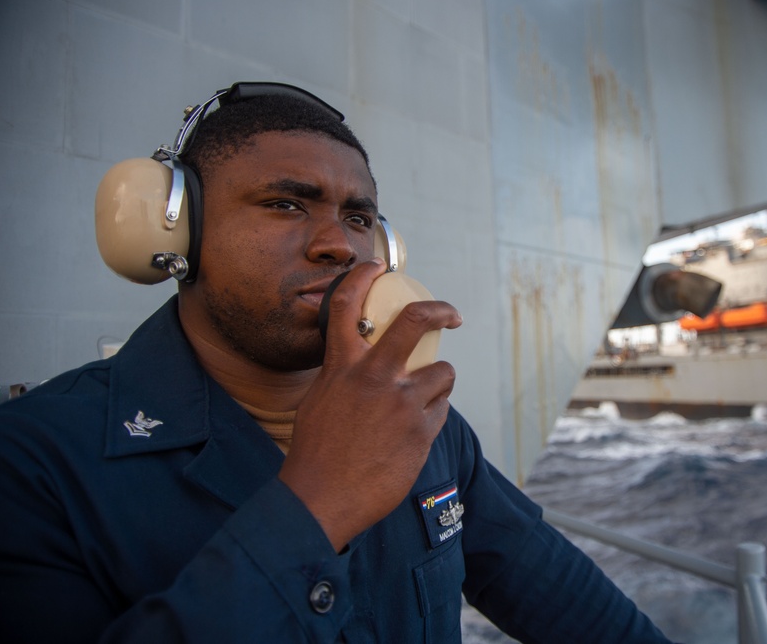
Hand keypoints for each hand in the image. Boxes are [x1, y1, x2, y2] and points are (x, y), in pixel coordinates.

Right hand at [278, 259, 461, 551]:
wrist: (321, 499)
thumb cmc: (315, 454)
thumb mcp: (320, 401)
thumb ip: (344, 377)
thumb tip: (361, 364)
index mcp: (342, 366)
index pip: (348, 304)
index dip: (362, 276)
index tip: (376, 267)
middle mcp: (374, 377)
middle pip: (416, 320)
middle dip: (441, 310)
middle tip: (451, 315)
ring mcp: (402, 403)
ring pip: (443, 373)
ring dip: (438, 384)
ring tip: (423, 401)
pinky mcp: (421, 431)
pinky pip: (441, 410)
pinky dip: (432, 417)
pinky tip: (412, 434)